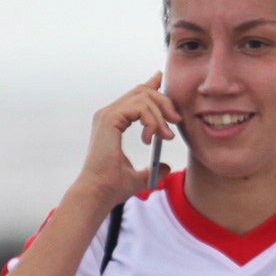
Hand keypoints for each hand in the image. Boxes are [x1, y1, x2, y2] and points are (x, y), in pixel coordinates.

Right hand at [77, 72, 180, 206]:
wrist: (99, 193)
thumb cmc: (112, 188)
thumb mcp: (139, 178)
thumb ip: (152, 170)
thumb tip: (166, 167)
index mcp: (112, 123)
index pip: (135, 96)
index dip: (152, 86)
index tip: (163, 82)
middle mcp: (108, 115)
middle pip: (142, 91)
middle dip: (164, 101)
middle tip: (176, 119)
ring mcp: (107, 115)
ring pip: (143, 97)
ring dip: (161, 115)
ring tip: (166, 136)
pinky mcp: (110, 119)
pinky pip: (140, 107)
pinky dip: (152, 120)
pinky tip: (151, 138)